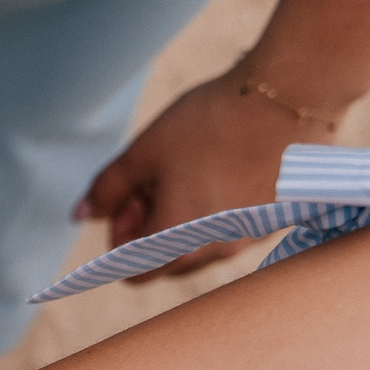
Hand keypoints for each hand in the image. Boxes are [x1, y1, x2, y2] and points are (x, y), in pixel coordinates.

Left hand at [78, 65, 341, 279]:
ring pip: (198, 246)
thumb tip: (80, 215)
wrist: (289, 97)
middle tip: (156, 179)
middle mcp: (216, 251)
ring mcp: (248, 239)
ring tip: (190, 170)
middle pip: (165, 262)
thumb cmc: (210, 122)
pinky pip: (229, 231)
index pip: (132, 271)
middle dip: (149, 229)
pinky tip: (222, 169)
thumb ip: (107, 189)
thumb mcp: (143, 151)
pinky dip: (215, 212)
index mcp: (177, 241)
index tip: (130, 197)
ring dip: (182, 220)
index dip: (120, 237)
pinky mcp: (272, 221)